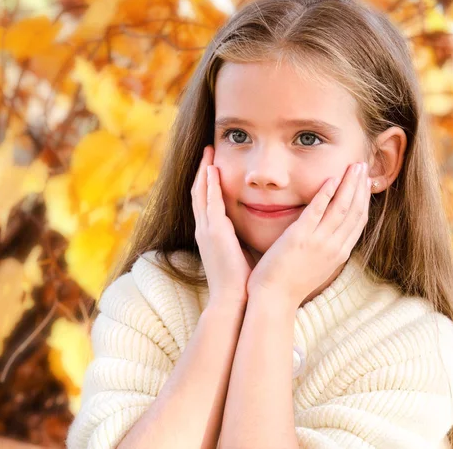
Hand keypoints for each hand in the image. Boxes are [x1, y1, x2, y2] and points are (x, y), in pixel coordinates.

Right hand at [191, 145, 254, 311]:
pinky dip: (209, 184)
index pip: (205, 203)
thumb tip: (253, 228)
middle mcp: (204, 230)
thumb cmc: (241, 281)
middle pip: (198, 193)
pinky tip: (213, 169)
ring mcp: (206, 230)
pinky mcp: (214, 232)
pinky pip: (210, 202)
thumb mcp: (238, 254)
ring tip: (208, 153)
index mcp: (210, 235)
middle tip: (207, 151)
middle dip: (202, 171)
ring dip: (204, 171)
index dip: (207, 183)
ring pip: (200, 193)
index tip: (213, 166)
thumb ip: (240, 238)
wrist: (233, 300)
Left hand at [246, 162, 371, 309]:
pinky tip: (331, 178)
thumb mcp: (317, 266)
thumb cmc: (290, 284)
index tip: (365, 183)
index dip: (363, 200)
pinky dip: (326, 193)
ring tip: (354, 166)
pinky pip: (317, 211)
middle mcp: (334, 247)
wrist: (274, 299)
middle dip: (360, 187)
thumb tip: (330, 235)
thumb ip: (326, 249)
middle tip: (363, 167)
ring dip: (350, 184)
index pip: (358, 222)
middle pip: (355, 211)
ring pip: (341, 208)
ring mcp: (318, 242)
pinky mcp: (300, 237)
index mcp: (339, 253)